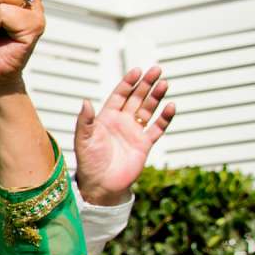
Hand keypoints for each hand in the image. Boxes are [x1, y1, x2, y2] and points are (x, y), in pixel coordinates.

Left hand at [74, 66, 175, 206]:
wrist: (101, 184)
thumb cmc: (89, 162)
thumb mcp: (84, 139)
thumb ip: (85, 121)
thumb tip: (85, 101)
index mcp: (106, 118)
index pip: (119, 95)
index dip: (128, 83)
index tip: (137, 71)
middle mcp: (122, 122)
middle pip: (136, 98)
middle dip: (146, 84)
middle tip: (157, 70)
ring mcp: (134, 132)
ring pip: (148, 110)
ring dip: (156, 97)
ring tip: (165, 83)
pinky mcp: (145, 144)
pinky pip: (157, 128)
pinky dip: (165, 118)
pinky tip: (171, 106)